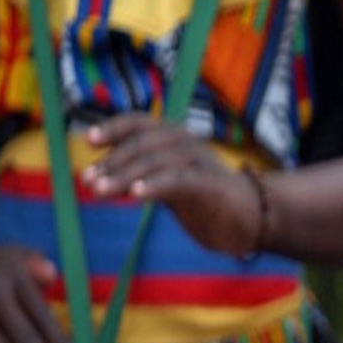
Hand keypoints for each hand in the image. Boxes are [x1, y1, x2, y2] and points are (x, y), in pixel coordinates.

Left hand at [83, 115, 263, 255]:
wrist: (254, 218)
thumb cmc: (209, 201)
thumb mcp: (170, 182)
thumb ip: (142, 175)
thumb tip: (99, 175)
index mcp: (176, 138)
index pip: (140, 124)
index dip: (113, 128)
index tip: (89, 140)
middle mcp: (186, 143)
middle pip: (142, 145)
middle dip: (112, 162)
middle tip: (88, 181)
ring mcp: (199, 162)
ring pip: (155, 161)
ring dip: (124, 176)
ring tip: (100, 190)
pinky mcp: (210, 185)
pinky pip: (176, 180)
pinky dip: (153, 185)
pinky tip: (134, 195)